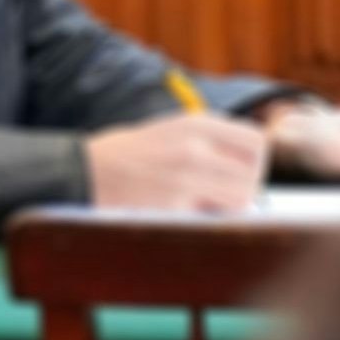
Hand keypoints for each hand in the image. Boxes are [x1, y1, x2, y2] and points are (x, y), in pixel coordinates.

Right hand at [85, 112, 269, 213]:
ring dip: (228, 205)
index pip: (256, 141)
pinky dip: (206, 217)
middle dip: (243, 187)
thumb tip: (251, 166)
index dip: (253, 161)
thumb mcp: (171, 131)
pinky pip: (214, 216)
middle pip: (253, 173)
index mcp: (196, 123)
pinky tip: (183, 210)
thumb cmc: (127, 155)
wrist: (83, 172)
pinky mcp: (175, 203)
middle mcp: (195, 145)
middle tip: (220, 194)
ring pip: (241, 197)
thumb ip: (209, 141)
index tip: (236, 172)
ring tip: (202, 203)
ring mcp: (186, 175)